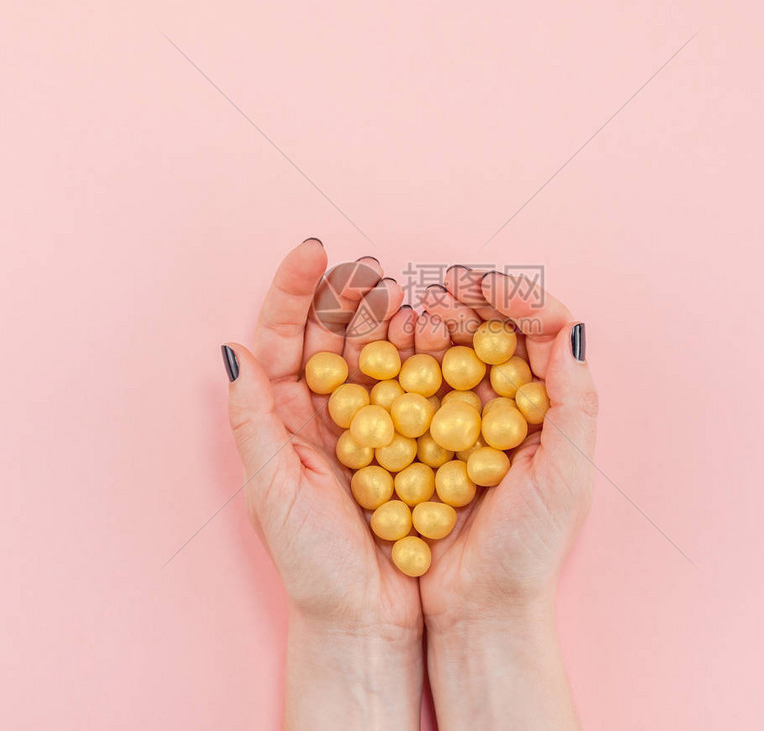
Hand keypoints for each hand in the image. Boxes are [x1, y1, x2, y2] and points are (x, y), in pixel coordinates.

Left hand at [222, 239, 422, 728]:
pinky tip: (429, 333)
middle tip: (372, 267)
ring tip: (402, 291)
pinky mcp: (402, 438)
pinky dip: (415, 354)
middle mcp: (317, 412)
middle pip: (327, 334)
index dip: (293, 289)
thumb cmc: (312, 561)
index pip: (282, 337)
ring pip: (369, 352)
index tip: (315, 249)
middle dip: (344, 294)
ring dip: (382, 317)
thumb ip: (252, 418)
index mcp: (279, 417)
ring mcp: (362, 422)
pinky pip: (406, 384)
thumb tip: (233, 348)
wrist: (366, 614)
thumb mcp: (272, 488)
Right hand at [414, 267, 597, 729]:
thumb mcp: (564, 476)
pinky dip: (407, 356)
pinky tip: (396, 344)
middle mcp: (509, 400)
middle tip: (443, 288)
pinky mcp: (425, 432)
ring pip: (454, 348)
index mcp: (548, 403)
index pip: (542, 330)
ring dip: (438, 321)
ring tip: (420, 312)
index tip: (487, 284)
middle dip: (472, 300)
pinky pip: (417, 381)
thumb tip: (570, 329)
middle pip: (495, 329)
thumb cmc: (527, 546)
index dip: (518, 297)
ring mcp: (465, 414)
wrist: (476, 602)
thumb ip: (574, 403)